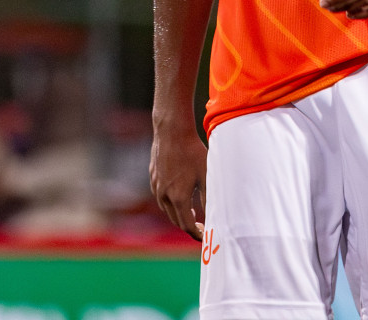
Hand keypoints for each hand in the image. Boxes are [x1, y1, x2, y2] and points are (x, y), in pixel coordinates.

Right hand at [149, 121, 207, 239]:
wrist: (172, 132)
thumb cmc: (192, 152)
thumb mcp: (206, 176)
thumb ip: (209, 199)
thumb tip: (214, 217)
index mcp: (179, 198)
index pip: (187, 226)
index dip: (197, 234)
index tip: (205, 235)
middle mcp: (164, 196)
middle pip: (176, 221)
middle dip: (188, 226)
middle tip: (201, 225)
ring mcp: (156, 187)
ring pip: (167, 210)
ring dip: (179, 214)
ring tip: (191, 210)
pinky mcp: (153, 178)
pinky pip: (161, 198)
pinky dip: (170, 203)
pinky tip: (179, 195)